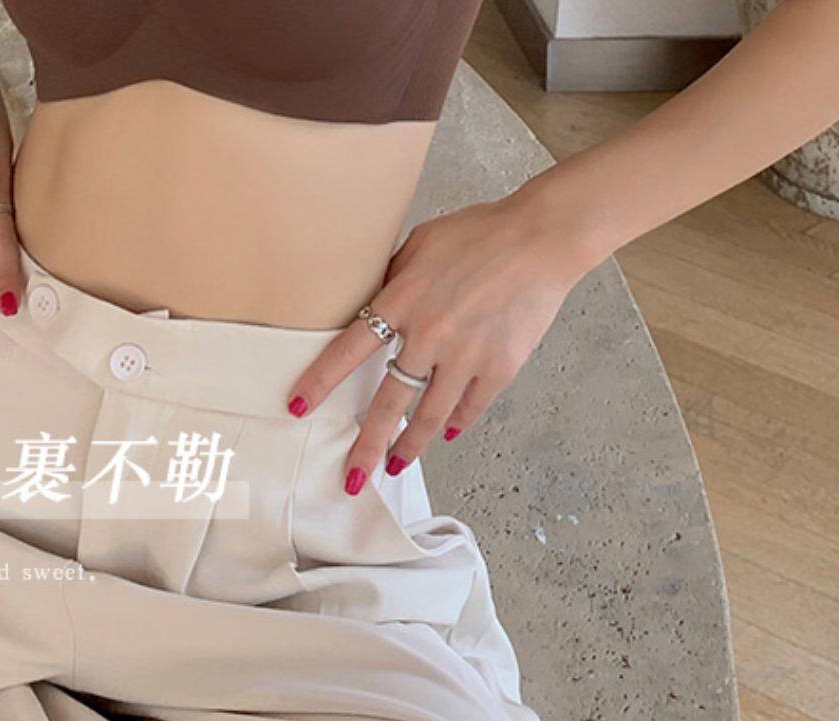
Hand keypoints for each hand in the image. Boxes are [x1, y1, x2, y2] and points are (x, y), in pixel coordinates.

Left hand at [286, 191, 597, 494]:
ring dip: (411, 446)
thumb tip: (372, 302)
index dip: (320, 382)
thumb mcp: (420, 244)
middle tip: (352, 477)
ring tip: (396, 466)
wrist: (540, 239)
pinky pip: (470, 406)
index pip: (348, 350)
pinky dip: (456, 423)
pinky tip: (446, 433)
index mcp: (402, 300)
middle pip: (389, 402)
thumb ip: (393, 279)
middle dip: (367, 446)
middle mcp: (429, 334)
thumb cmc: (480, 233)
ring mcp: (466, 354)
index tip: (298, 408)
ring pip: (430, 416)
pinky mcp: (500, 366)